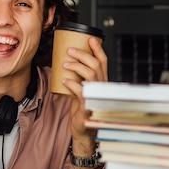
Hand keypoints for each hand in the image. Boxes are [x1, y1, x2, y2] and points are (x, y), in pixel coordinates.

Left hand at [63, 37, 107, 158]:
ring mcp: (96, 96)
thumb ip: (78, 78)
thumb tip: (66, 63)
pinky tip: (64, 80)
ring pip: (90, 75)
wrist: (83, 130)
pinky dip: (72, 83)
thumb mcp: (81, 90)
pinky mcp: (88, 105)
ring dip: (77, 66)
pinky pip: (81, 91)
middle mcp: (101, 87)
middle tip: (69, 50)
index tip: (91, 39)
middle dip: (83, 55)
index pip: (103, 62)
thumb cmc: (82, 109)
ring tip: (65, 63)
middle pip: (96, 65)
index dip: (98, 49)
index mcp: (101, 82)